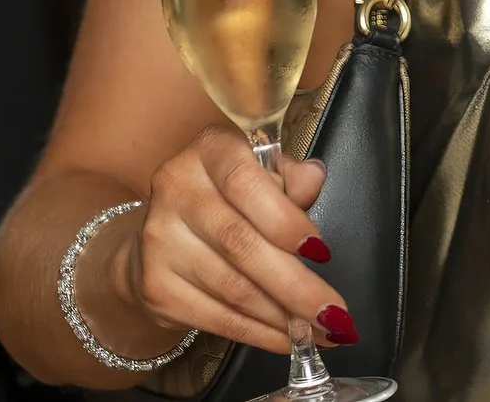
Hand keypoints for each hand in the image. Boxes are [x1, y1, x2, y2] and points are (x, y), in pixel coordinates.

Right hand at [106, 126, 355, 355]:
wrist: (161, 236)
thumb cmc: (229, 200)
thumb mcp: (263, 176)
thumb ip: (289, 180)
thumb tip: (313, 178)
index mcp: (210, 150)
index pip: (246, 183)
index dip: (286, 221)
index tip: (321, 252)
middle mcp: (176, 189)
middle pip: (241, 244)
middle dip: (296, 286)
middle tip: (334, 315)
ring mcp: (159, 240)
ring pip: (232, 288)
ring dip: (282, 317)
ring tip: (319, 332)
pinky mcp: (155, 287)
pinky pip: (216, 318)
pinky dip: (258, 334)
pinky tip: (286, 340)